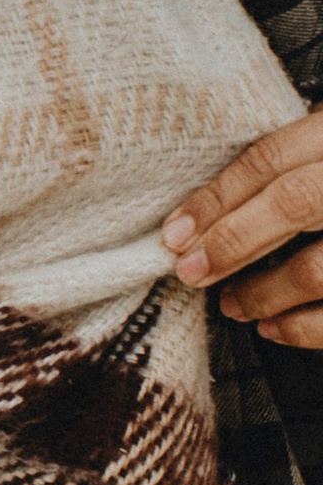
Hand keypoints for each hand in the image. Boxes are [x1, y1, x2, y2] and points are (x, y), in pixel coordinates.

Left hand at [165, 106, 322, 344]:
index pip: (274, 156)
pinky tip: (272, 327)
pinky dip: (301, 328)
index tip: (176, 231)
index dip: (217, 196)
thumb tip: (208, 216)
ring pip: (318, 266)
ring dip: (262, 291)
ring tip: (231, 304)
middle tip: (189, 270)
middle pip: (294, 203)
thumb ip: (295, 166)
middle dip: (231, 242)